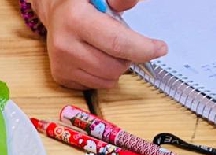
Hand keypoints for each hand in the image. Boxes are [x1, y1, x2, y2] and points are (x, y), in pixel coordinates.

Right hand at [34, 0, 167, 90]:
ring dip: (116, 68)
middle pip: (113, 66)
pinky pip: (94, 85)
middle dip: (129, 58)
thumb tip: (130, 4)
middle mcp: (65, 45)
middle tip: (129, 45)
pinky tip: (97, 57)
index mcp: (76, 19)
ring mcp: (61, 64)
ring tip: (110, 50)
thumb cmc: (82, 1)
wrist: (55, 11)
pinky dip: (103, 75)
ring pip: (106, 80)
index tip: (160, 48)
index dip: (143, 49)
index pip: (117, 43)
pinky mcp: (60, 77)